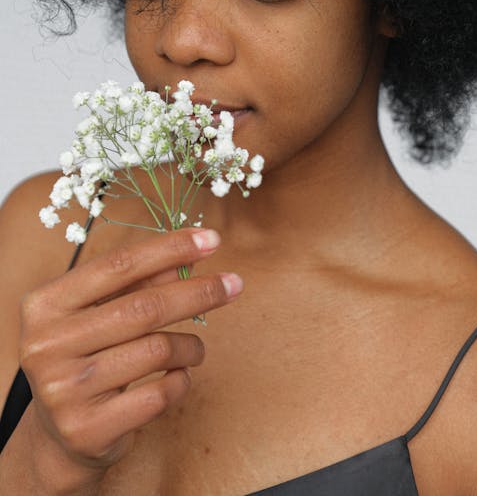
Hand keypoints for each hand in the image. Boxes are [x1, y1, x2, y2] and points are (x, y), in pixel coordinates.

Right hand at [18, 228, 240, 478]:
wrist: (58, 433)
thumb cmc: (87, 356)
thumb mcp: (101, 312)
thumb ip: (140, 282)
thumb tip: (192, 254)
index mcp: (45, 304)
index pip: (118, 265)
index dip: (170, 248)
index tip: (212, 239)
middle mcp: (47, 345)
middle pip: (144, 307)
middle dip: (199, 292)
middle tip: (234, 284)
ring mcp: (63, 390)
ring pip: (156, 351)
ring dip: (191, 346)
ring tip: (195, 349)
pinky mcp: (87, 429)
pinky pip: (159, 394)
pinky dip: (180, 381)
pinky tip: (177, 378)